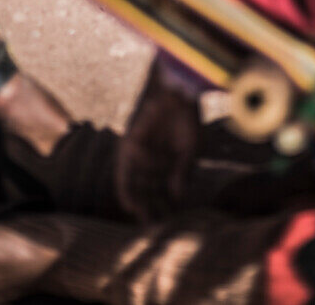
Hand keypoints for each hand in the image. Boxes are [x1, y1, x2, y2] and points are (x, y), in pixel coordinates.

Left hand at [116, 58, 199, 221]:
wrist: (176, 88)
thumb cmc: (187, 114)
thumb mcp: (190, 147)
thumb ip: (182, 171)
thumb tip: (177, 196)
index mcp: (169, 156)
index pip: (165, 186)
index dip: (166, 203)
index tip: (169, 221)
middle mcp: (152, 156)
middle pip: (148, 187)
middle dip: (151, 206)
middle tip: (152, 226)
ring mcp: (140, 150)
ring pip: (136, 181)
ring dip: (138, 200)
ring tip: (142, 220)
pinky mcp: (129, 143)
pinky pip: (124, 169)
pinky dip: (126, 186)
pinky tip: (130, 203)